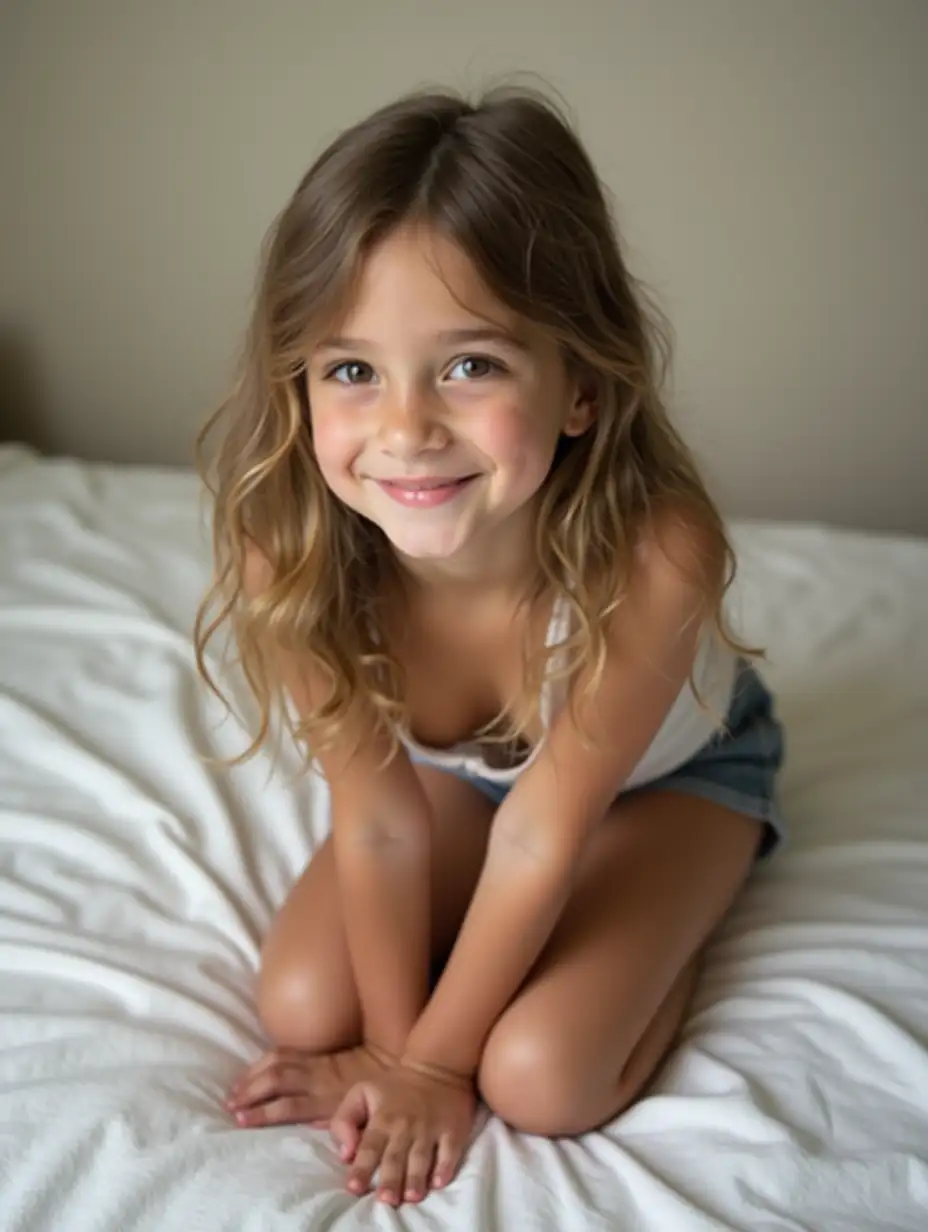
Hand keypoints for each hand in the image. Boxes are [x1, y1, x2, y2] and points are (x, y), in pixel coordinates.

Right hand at [225, 1042, 394, 1128]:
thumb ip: (335, 1127)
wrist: (387, 1054)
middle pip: (277, 1080)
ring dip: (252, 1075)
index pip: (288, 1106)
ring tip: (234, 1089)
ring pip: (277, 1062)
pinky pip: (285, 1051)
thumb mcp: (356, 1117)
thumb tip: (322, 1140)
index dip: (264, 1113)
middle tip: (230, 1104)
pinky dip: (264, 1060)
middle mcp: (316, 1079)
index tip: (241, 1119)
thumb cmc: (371, 1097)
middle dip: (250, 1091)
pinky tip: (251, 1070)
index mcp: (326, 1099)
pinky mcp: (314, 1052)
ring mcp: (314, 1062)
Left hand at [330, 1060, 476, 1205]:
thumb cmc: (394, 1087)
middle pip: (396, 1157)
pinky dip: (445, 1167)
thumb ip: (344, 1120)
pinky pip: (450, 1151)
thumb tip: (345, 1154)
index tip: (354, 1188)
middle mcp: (406, 1126)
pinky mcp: (453, 1130)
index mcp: (382, 1118)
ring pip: (422, 1157)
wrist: (436, 1066)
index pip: (369, 1147)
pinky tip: (439, 1182)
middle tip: (386, 1200)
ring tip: (411, 1197)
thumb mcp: (361, 1092)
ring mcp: (431, 1129)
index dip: (361, 1168)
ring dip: (416, 1178)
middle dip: (391, 1179)